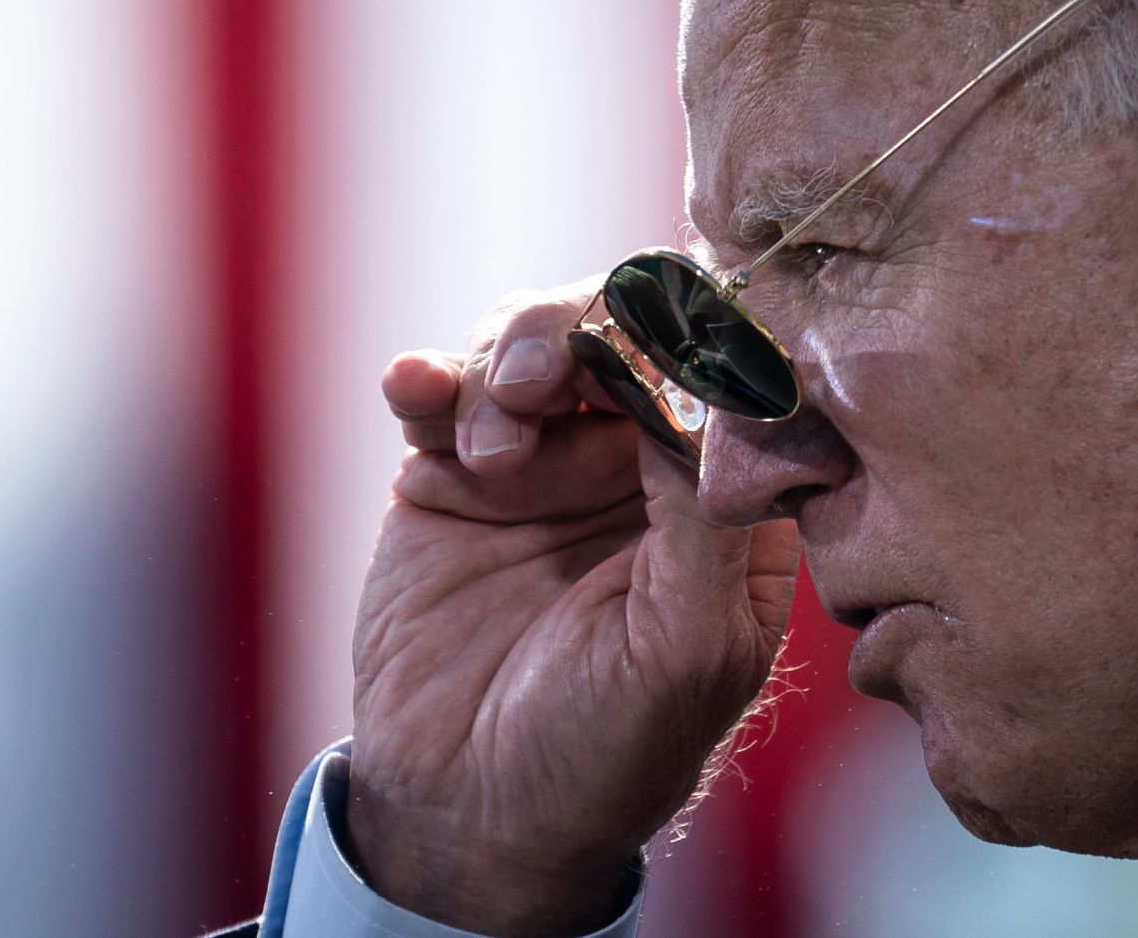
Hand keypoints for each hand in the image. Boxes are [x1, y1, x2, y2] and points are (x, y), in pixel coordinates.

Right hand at [347, 280, 799, 935]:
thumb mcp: (685, 643)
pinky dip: (427, 376)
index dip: (695, 330)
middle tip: (538, 378)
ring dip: (505, 359)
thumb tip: (696, 383)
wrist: (471, 810)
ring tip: (490, 446)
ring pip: (530, 344)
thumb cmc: (607, 746)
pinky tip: (411, 387)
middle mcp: (635, 461)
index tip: (654, 342)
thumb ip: (699, 513)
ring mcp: (543, 461)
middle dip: (580, 331)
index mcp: (718, 495)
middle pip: (622, 328)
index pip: (726, 370)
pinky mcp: (452, 474)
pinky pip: (442, 394)